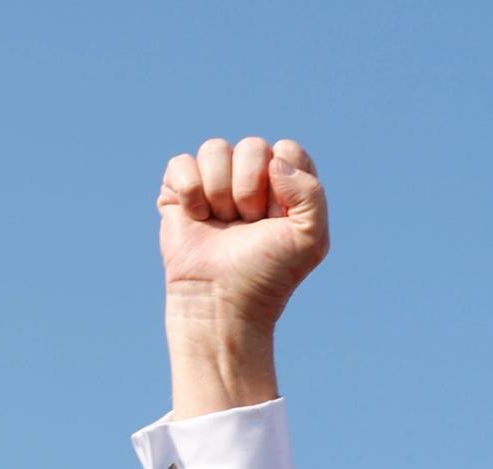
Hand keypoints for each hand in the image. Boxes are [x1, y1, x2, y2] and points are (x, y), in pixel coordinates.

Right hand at [156, 137, 328, 415]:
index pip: (287, 150)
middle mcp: (251, 179)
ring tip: (223, 223)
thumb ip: (312, 193)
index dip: (282, 181)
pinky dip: (190, 192)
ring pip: (215, 149)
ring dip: (220, 191)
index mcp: (286, 186)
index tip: (277, 217)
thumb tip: (275, 160)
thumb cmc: (269, 273)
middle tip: (248, 223)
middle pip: (252, 146)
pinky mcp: (180, 190)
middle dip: (250, 189)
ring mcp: (215, 183)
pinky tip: (197, 218)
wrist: (223, 299)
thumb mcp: (311, 238)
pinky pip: (181, 162)